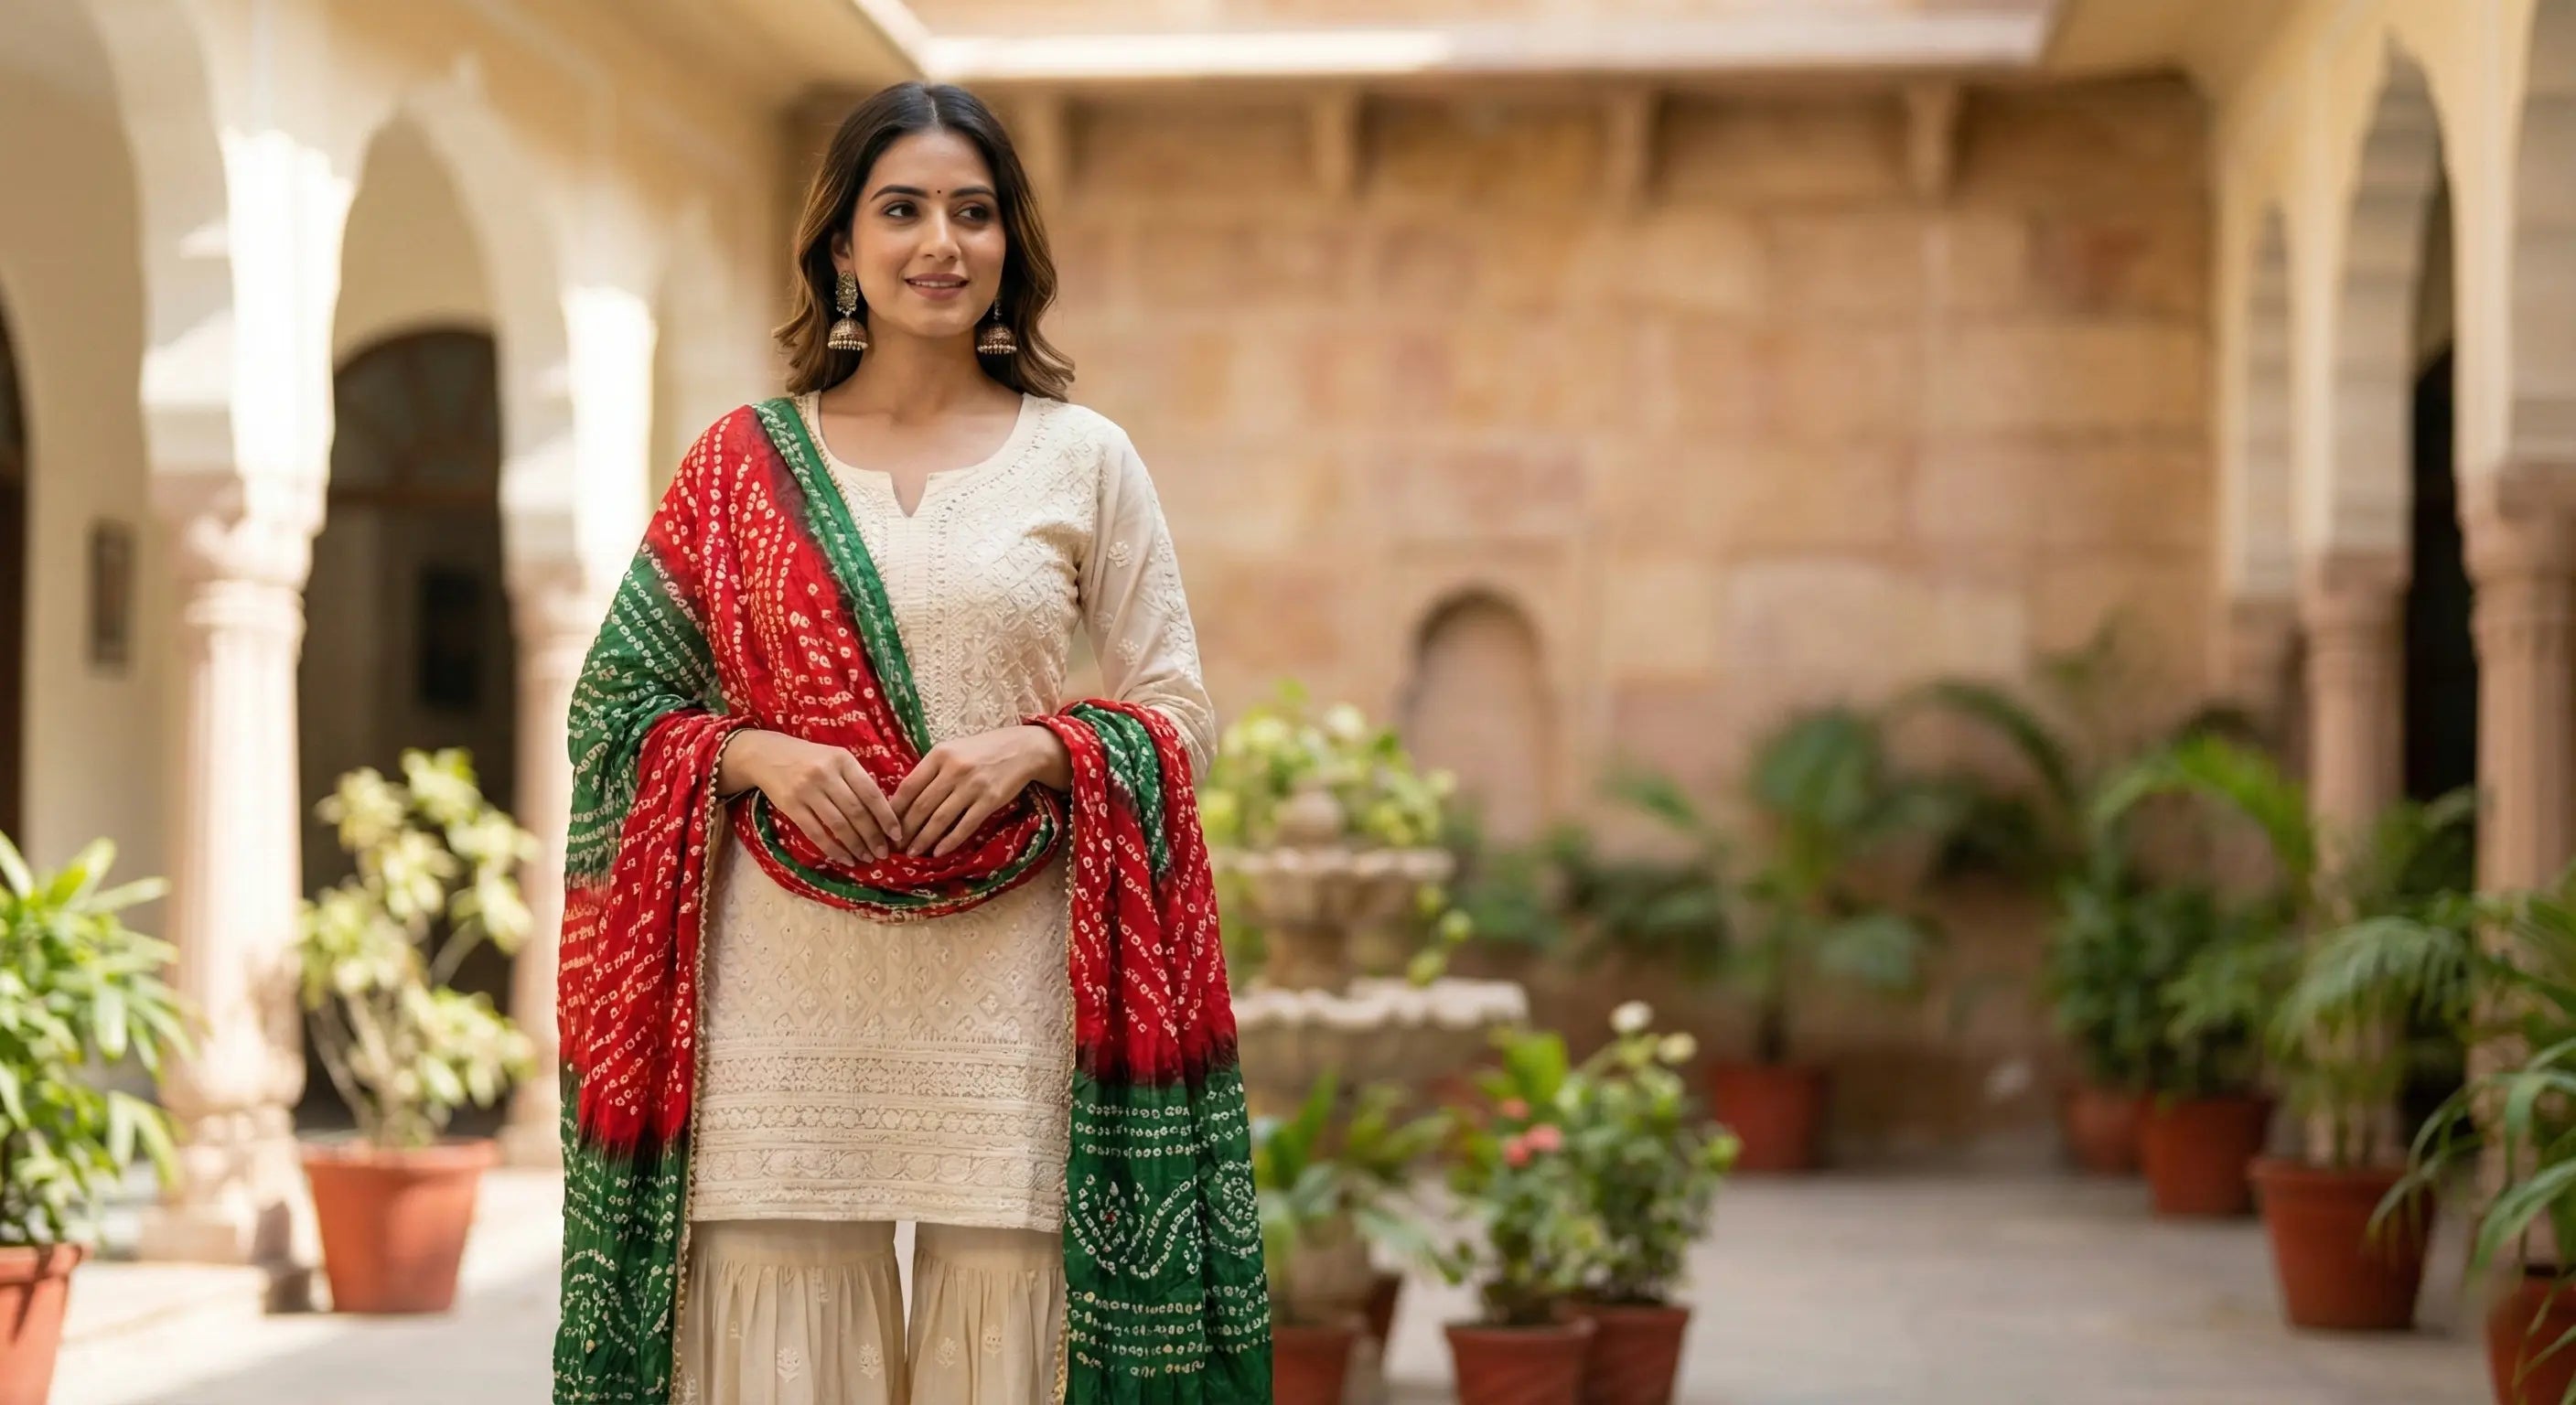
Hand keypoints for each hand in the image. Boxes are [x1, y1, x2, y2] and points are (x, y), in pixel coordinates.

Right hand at [718, 731, 901, 864]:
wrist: (766, 755)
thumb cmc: (810, 758)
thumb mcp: (836, 759)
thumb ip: (857, 779)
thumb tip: (883, 812)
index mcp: (843, 760)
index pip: (871, 793)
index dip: (886, 817)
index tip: (897, 834)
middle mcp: (826, 774)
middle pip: (856, 811)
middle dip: (873, 836)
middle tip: (883, 853)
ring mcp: (807, 790)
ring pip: (838, 825)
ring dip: (855, 845)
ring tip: (867, 857)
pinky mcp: (791, 806)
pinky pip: (816, 833)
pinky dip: (832, 849)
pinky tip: (845, 858)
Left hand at [891, 726, 1071, 857]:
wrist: (1022, 749)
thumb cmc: (982, 750)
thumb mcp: (952, 750)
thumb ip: (931, 770)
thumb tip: (905, 799)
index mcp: (939, 754)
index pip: (909, 786)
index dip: (894, 810)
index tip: (884, 826)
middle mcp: (954, 769)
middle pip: (922, 806)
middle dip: (905, 830)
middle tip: (894, 846)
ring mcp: (972, 786)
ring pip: (940, 818)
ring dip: (923, 839)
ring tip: (912, 852)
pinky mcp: (990, 800)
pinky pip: (965, 825)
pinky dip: (950, 841)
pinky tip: (938, 851)